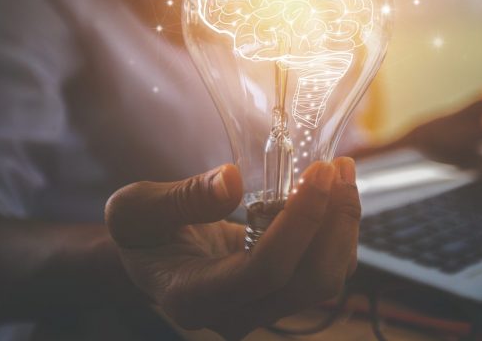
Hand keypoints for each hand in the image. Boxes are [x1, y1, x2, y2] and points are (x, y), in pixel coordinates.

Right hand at [104, 158, 359, 339]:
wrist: (154, 256)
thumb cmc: (143, 232)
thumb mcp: (137, 208)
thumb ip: (181, 198)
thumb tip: (231, 181)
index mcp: (193, 297)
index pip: (263, 271)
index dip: (299, 222)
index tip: (317, 173)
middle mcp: (234, 314)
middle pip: (308, 283)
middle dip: (333, 222)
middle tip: (336, 167)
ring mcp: (262, 309)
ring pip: (326, 279)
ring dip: (343, 223)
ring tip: (342, 171)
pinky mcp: (282, 294)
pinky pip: (327, 270)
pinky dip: (339, 230)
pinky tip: (335, 190)